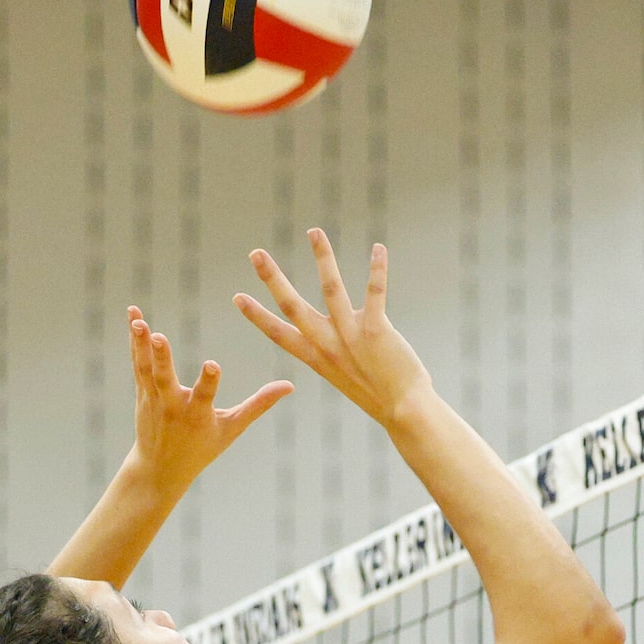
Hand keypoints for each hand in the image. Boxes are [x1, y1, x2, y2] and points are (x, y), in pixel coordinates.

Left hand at [123, 306, 291, 494]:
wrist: (161, 468)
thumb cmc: (203, 448)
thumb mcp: (233, 429)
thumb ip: (259, 405)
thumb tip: (290, 385)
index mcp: (198, 416)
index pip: (205, 395)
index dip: (209, 380)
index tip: (212, 364)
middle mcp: (173, 407)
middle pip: (165, 380)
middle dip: (162, 358)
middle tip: (158, 336)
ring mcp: (154, 399)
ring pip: (146, 368)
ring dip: (141, 343)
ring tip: (139, 320)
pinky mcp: (142, 392)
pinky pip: (138, 362)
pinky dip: (134, 340)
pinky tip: (134, 315)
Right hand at [235, 231, 435, 431]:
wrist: (405, 411)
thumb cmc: (379, 394)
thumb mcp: (344, 376)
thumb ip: (332, 353)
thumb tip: (327, 338)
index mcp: (316, 358)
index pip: (279, 334)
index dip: (257, 315)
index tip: (237, 297)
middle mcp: (328, 345)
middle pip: (292, 306)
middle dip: (272, 278)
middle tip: (255, 253)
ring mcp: (350, 337)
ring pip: (331, 289)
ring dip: (322, 257)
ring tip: (314, 231)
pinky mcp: (376, 331)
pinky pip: (374, 293)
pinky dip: (377, 268)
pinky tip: (378, 247)